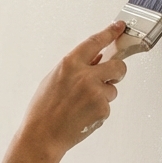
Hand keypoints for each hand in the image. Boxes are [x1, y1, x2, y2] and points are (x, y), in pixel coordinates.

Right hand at [21, 22, 127, 157]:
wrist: (42, 135)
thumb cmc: (43, 110)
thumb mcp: (53, 80)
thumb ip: (74, 68)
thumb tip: (95, 60)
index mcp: (69, 64)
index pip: (95, 42)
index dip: (109, 33)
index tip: (119, 27)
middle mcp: (85, 75)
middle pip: (118, 65)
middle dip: (117, 71)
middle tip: (111, 76)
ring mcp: (96, 92)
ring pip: (112, 88)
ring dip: (103, 95)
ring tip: (82, 105)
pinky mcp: (102, 109)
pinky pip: (107, 105)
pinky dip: (98, 110)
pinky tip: (82, 115)